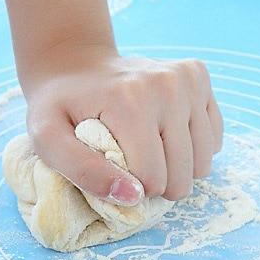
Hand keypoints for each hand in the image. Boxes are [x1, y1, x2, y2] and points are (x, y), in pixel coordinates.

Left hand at [21, 43, 223, 204]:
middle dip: (156, 184)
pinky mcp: (199, 77)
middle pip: (181, 175)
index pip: (152, 179)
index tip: (111, 171)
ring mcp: (188, 78)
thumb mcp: (47, 140)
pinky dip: (190, 149)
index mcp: (131, 101)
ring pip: (202, 162)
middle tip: (129, 165)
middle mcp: (167, 85)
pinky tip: (163, 136)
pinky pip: (212, 139)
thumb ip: (82, 171)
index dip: (131, 188)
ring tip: (146, 151)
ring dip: (175, 169)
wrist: (73, 62)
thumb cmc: (58, 107)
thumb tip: (132, 197)